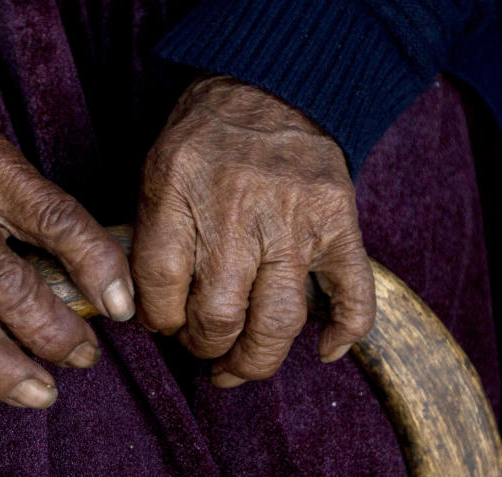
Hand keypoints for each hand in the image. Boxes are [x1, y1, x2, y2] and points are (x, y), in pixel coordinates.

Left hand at [132, 75, 374, 386]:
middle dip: (203, 347)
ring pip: (279, 321)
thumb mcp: (156, 172)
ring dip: (256, 360)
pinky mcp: (339, 226)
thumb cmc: (206, 137)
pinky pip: (354, 293)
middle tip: (201, 346)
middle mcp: (237, 212)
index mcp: (181, 194)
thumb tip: (147, 309)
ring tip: (239, 366)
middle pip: (219, 316)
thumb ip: (150, 237)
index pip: (160, 289)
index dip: (158, 321)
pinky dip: (345, 331)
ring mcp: (295, 222)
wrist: (272, 86)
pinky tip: (325, 350)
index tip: (163, 324)